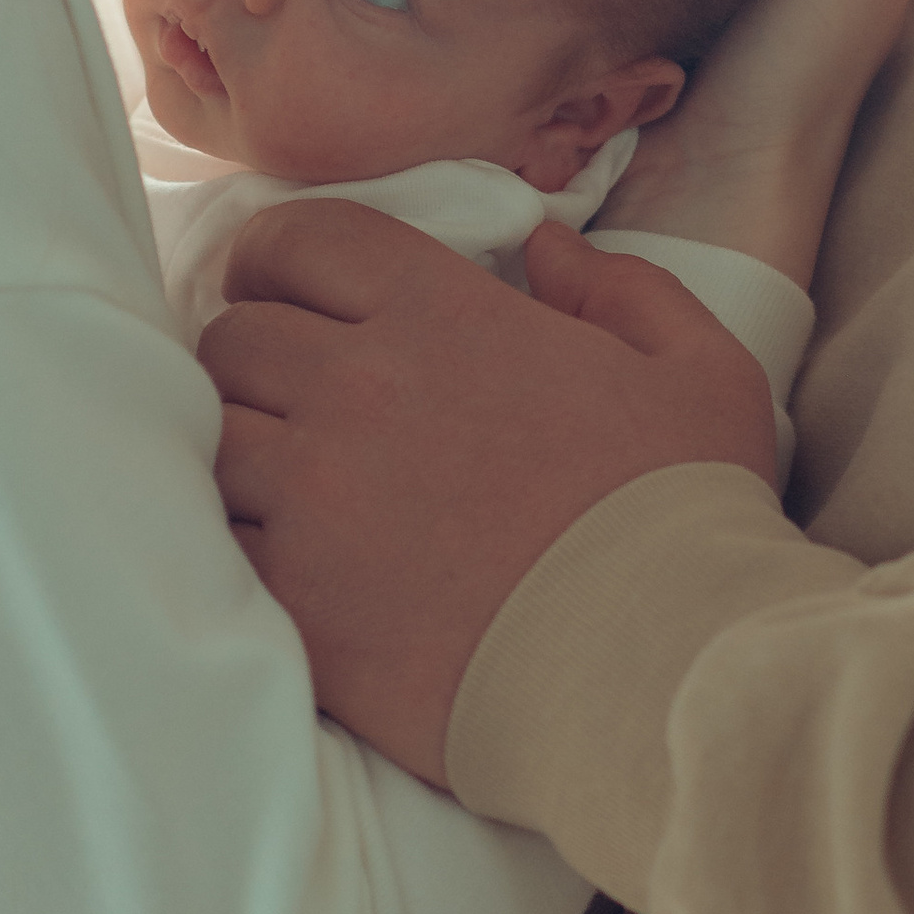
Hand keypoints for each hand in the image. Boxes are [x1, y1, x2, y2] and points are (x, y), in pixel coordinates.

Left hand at [205, 206, 775, 785]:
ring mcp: (317, 497)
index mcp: (443, 316)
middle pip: (237, 339)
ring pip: (214, 440)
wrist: (658, 674)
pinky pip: (219, 544)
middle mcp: (359, 389)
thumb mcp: (700, 372)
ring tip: (287, 482)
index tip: (276, 285)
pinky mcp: (298, 599)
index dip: (276, 254)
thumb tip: (548, 249)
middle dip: (256, 357)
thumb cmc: (685, 519)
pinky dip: (242, 545)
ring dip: (243, 451)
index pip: (303, 239)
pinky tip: (292, 560)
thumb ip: (621, 290)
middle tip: (290, 395)